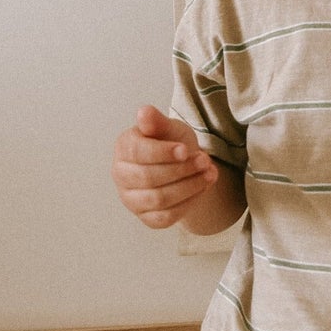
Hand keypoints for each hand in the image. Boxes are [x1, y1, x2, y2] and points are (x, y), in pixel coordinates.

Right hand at [112, 104, 218, 228]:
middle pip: (149, 178)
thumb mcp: (169, 127)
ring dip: (189, 186)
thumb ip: (157, 121)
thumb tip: (144, 112)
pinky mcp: (145, 217)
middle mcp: (121, 176)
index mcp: (123, 148)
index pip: (138, 153)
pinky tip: (203, 187)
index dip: (163, 152)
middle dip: (182, 169)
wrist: (182, 164)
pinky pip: (165, 218)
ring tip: (209, 173)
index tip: (185, 149)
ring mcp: (131, 199)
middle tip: (205, 160)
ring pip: (159, 200)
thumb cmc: (171, 142)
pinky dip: (188, 203)